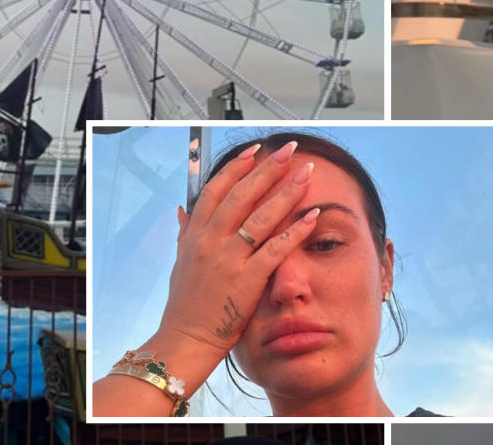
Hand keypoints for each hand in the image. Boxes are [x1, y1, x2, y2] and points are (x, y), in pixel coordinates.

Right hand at [156, 141, 319, 354]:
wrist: (185, 341)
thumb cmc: (185, 306)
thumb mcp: (180, 263)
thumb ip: (184, 233)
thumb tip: (182, 209)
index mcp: (194, 235)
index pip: (216, 190)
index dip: (237, 167)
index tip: (256, 150)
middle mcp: (210, 242)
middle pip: (242, 195)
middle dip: (267, 170)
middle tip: (289, 151)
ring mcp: (228, 260)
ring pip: (261, 217)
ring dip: (286, 192)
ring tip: (305, 173)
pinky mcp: (246, 280)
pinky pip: (275, 249)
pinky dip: (295, 231)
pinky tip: (312, 216)